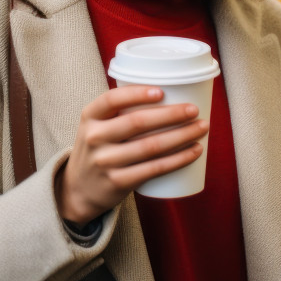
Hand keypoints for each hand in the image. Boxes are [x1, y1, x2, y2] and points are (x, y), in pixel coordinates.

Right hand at [54, 86, 207, 223]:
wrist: (79, 190)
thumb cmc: (99, 148)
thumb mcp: (97, 126)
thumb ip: (120, 111)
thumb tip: (170, 91)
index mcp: (89, 117)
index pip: (111, 99)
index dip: (137, 93)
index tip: (162, 91)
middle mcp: (94, 138)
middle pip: (137, 122)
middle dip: (171, 114)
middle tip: (194, 110)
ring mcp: (106, 162)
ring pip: (150, 146)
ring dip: (182, 136)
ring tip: (201, 128)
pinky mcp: (118, 182)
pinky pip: (154, 168)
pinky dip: (178, 159)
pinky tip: (194, 151)